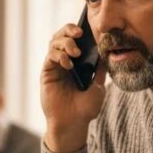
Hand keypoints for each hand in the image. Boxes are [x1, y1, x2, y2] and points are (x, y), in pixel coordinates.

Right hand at [41, 23, 107, 152]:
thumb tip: (106, 51)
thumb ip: (99, 69)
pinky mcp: (46, 73)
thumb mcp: (98, 85)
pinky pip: (50, 56)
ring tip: (76, 52)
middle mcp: (64, 61)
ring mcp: (54, 66)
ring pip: (54, 42)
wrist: (74, 123)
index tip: (89, 29)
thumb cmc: (86, 107)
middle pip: (62, 36)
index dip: (79, 30)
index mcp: (77, 62)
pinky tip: (68, 64)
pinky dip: (59, 56)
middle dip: (69, 30)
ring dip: (65, 42)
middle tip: (79, 34)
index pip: (76, 39)